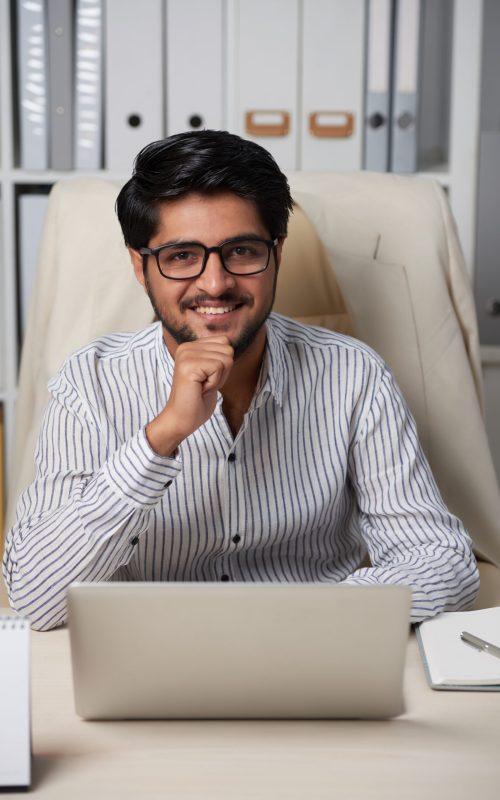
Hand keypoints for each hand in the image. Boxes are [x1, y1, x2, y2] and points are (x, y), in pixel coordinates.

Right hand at [145, 336, 233, 455]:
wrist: (182, 419)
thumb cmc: (198, 399)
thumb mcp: (211, 371)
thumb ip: (217, 355)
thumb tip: (230, 344)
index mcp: (191, 346)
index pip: (225, 341)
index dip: (224, 364)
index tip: (208, 377)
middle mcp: (186, 347)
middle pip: (228, 350)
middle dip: (223, 372)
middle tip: (205, 384)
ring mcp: (186, 355)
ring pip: (226, 359)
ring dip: (218, 378)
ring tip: (202, 387)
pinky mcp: (188, 365)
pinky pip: (219, 367)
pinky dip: (214, 383)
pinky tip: (200, 389)